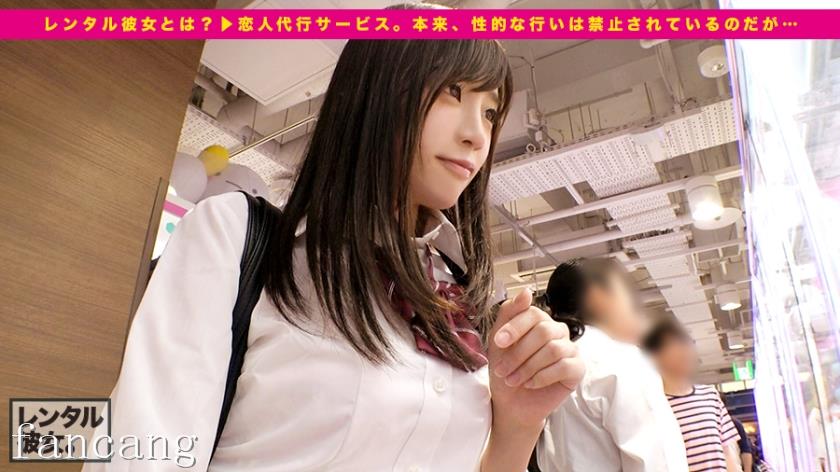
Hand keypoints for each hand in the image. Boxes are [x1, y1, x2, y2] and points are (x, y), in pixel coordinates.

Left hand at [487, 290, 584, 430]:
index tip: (498, 343)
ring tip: (514, 379)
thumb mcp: (499, 340)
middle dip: (518, 353)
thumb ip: (509, 313)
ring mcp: (570, 349)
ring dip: (528, 367)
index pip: (533, 313)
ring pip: (553, 349)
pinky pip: (564, 367)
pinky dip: (542, 377)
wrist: (511, 402)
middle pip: (543, 332)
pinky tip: (530, 384)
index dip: (514, 327)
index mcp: (539, 321)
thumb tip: (526, 291)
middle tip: (503, 370)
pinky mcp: (577, 369)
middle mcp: (557, 331)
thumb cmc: (506, 368)